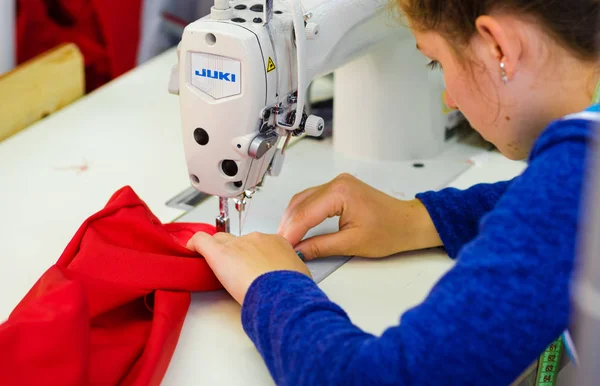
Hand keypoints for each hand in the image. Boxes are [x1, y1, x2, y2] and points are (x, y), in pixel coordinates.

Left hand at [186, 231, 310, 304]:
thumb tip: (289, 276)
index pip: (260, 243)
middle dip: (236, 253)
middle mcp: (257, 239)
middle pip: (239, 241)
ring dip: (218, 251)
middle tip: (236, 271)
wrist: (282, 293)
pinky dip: (195, 244)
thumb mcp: (298, 277)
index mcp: (277, 242)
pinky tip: (192, 249)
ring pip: (221, 240)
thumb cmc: (292, 289)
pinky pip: (201, 240)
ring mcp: (238, 244)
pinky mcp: (219, 253)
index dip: (253, 255)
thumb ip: (290, 271)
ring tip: (217, 267)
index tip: (252, 267)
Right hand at [278, 173, 441, 259]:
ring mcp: (337, 184)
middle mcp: (337, 183)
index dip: (290, 232)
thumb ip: (321, 246)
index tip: (281, 247)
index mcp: (340, 192)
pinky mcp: (338, 189)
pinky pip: (312, 199)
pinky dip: (302, 213)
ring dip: (293, 219)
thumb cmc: (390, 230)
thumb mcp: (352, 243)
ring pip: (303, 200)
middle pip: (300, 204)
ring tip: (285, 239)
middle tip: (279, 245)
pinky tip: (296, 227)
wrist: (409, 223)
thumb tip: (298, 251)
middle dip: (288, 225)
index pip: (305, 213)